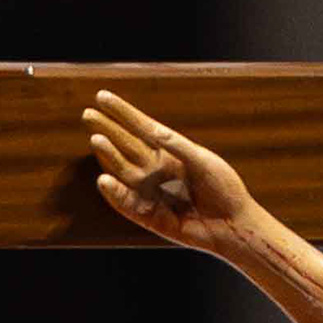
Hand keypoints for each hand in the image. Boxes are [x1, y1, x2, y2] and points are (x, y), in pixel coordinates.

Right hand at [82, 89, 252, 250]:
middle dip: (108, 130)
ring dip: (109, 156)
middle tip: (88, 114)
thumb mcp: (204, 163)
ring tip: (97, 139)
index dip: (122, 112)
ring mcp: (153, 193)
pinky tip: (104, 180)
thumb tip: (154, 129)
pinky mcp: (152, 217)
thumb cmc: (225, 190)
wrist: (234, 226)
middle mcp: (157, 171)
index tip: (102, 96)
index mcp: (170, 152)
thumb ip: (179, 147)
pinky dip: (116, 194)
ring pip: (125, 172)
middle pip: (127, 146)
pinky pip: (129, 205)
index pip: (141, 128)